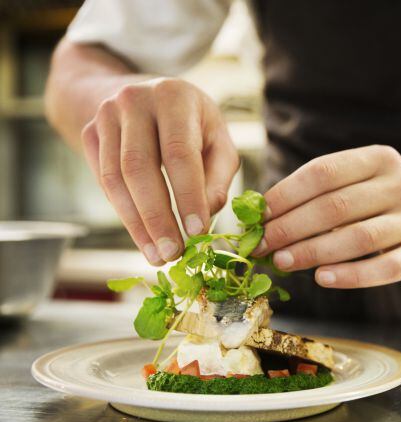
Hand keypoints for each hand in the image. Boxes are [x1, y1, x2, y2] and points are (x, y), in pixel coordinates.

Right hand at [80, 78, 238, 264]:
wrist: (145, 95)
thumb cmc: (193, 124)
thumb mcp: (218, 140)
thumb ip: (219, 175)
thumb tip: (208, 212)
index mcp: (174, 97)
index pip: (179, 153)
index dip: (187, 195)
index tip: (197, 231)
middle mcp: (134, 101)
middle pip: (140, 167)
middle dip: (157, 217)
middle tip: (172, 253)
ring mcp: (105, 115)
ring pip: (115, 178)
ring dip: (136, 223)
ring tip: (157, 255)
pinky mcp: (89, 133)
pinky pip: (104, 181)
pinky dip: (124, 213)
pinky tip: (142, 237)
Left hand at [255, 145, 400, 287]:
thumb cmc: (377, 202)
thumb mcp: (356, 184)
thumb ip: (318, 194)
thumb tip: (262, 216)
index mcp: (380, 158)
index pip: (324, 172)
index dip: (286, 194)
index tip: (259, 216)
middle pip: (337, 206)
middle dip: (292, 227)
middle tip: (263, 245)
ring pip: (358, 237)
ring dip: (314, 252)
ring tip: (283, 262)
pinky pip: (384, 269)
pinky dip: (351, 276)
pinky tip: (322, 278)